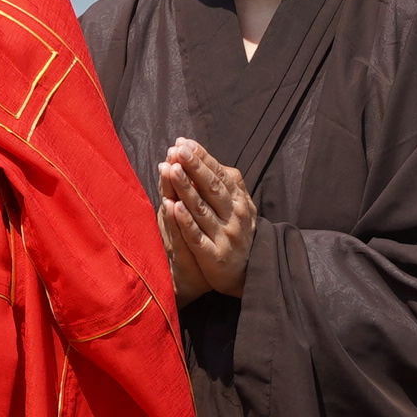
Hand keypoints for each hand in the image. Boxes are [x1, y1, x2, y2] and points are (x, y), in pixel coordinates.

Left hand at [157, 139, 256, 300]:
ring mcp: (225, 236)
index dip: (202, 158)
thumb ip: (224, 183)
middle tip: (177, 150)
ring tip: (170, 169)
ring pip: (202, 209)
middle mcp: (234, 216)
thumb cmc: (235, 231)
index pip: (219, 175)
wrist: (246, 273)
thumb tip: (204, 156)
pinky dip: (184, 222)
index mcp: (239, 200)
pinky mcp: (214, 256)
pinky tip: (171, 206)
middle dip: (194, 167)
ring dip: (185, 188)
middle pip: (212, 188)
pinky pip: (196, 237)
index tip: (184, 143)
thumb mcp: (236, 205)